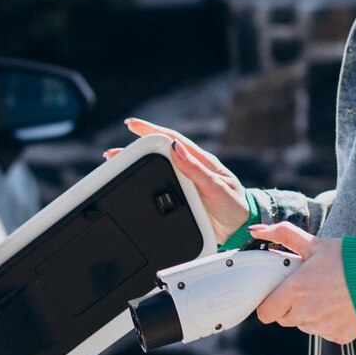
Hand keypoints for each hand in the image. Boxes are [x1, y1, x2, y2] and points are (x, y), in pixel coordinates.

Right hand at [104, 118, 248, 244]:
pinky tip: (136, 182)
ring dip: (138, 165)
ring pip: (158, 169)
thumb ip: (196, 170)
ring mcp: (187, 183)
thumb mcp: (216, 187)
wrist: (242, 229)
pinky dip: (147, 180)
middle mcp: (192, 169)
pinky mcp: (183, 198)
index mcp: (201, 161)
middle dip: (135, 149)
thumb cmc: (235, 206)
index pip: (173, 139)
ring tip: (116, 165)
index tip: (132, 125)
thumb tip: (175, 148)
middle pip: (159, 153)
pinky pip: (162, 185)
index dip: (151, 130)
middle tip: (113, 153)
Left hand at [251, 222, 355, 344]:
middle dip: (290, 306)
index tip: (280, 292)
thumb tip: (255, 231)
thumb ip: (283, 235)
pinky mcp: (338, 337)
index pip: (265, 313)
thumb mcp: (315, 243)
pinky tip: (341, 305)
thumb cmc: (349, 259)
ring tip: (328, 294)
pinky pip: (324, 332)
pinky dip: (329, 322)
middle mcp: (305, 314)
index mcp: (295, 291)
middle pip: (284, 319)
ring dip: (309, 314)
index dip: (270, 302)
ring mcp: (322, 328)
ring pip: (304, 326)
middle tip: (307, 288)